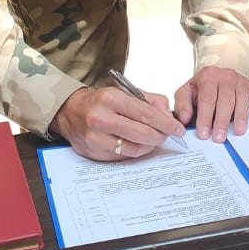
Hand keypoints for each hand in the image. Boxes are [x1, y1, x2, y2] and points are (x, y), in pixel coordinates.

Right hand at [52, 85, 184, 161]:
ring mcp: (96, 138)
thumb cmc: (101, 102)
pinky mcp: (94, 153)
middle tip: (166, 135)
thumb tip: (168, 116)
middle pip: (142, 134)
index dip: (166, 123)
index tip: (177, 129)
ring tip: (152, 140)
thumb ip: (151, 101)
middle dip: (159, 136)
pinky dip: (135, 152)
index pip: (146, 114)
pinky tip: (137, 145)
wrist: (71, 112)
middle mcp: (101, 118)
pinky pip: (123, 157)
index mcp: (110, 99)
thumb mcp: (125, 92)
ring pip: (134, 149)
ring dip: (149, 146)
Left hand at [174, 66, 248, 142]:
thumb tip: (184, 118)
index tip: (204, 134)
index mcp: (207, 77)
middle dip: (222, 121)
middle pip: (225, 100)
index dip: (205, 117)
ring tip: (238, 131)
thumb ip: (182, 104)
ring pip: (242, 98)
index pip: (207, 99)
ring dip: (241, 116)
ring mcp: (239, 80)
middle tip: (219, 138)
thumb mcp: (186, 92)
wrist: (215, 75)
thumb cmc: (200, 88)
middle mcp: (225, 76)